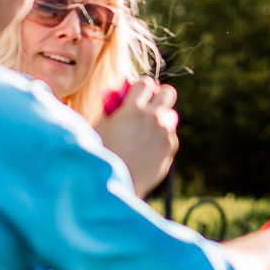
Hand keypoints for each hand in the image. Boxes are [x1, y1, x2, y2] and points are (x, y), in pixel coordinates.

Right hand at [99, 79, 179, 195]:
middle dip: (159, 96)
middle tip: (150, 105)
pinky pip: (170, 136)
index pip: (146, 83)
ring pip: (171, 115)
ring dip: (161, 118)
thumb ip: (108, 108)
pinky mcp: (170, 148)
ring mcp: (164, 133)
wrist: (114, 186)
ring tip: (147, 131)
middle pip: (168, 93)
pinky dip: (162, 138)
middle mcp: (153, 118)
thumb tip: (111, 95)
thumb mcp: (99, 127)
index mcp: (133, 109)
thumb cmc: (101, 155)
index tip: (137, 94)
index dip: (141, 88)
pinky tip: (147, 149)